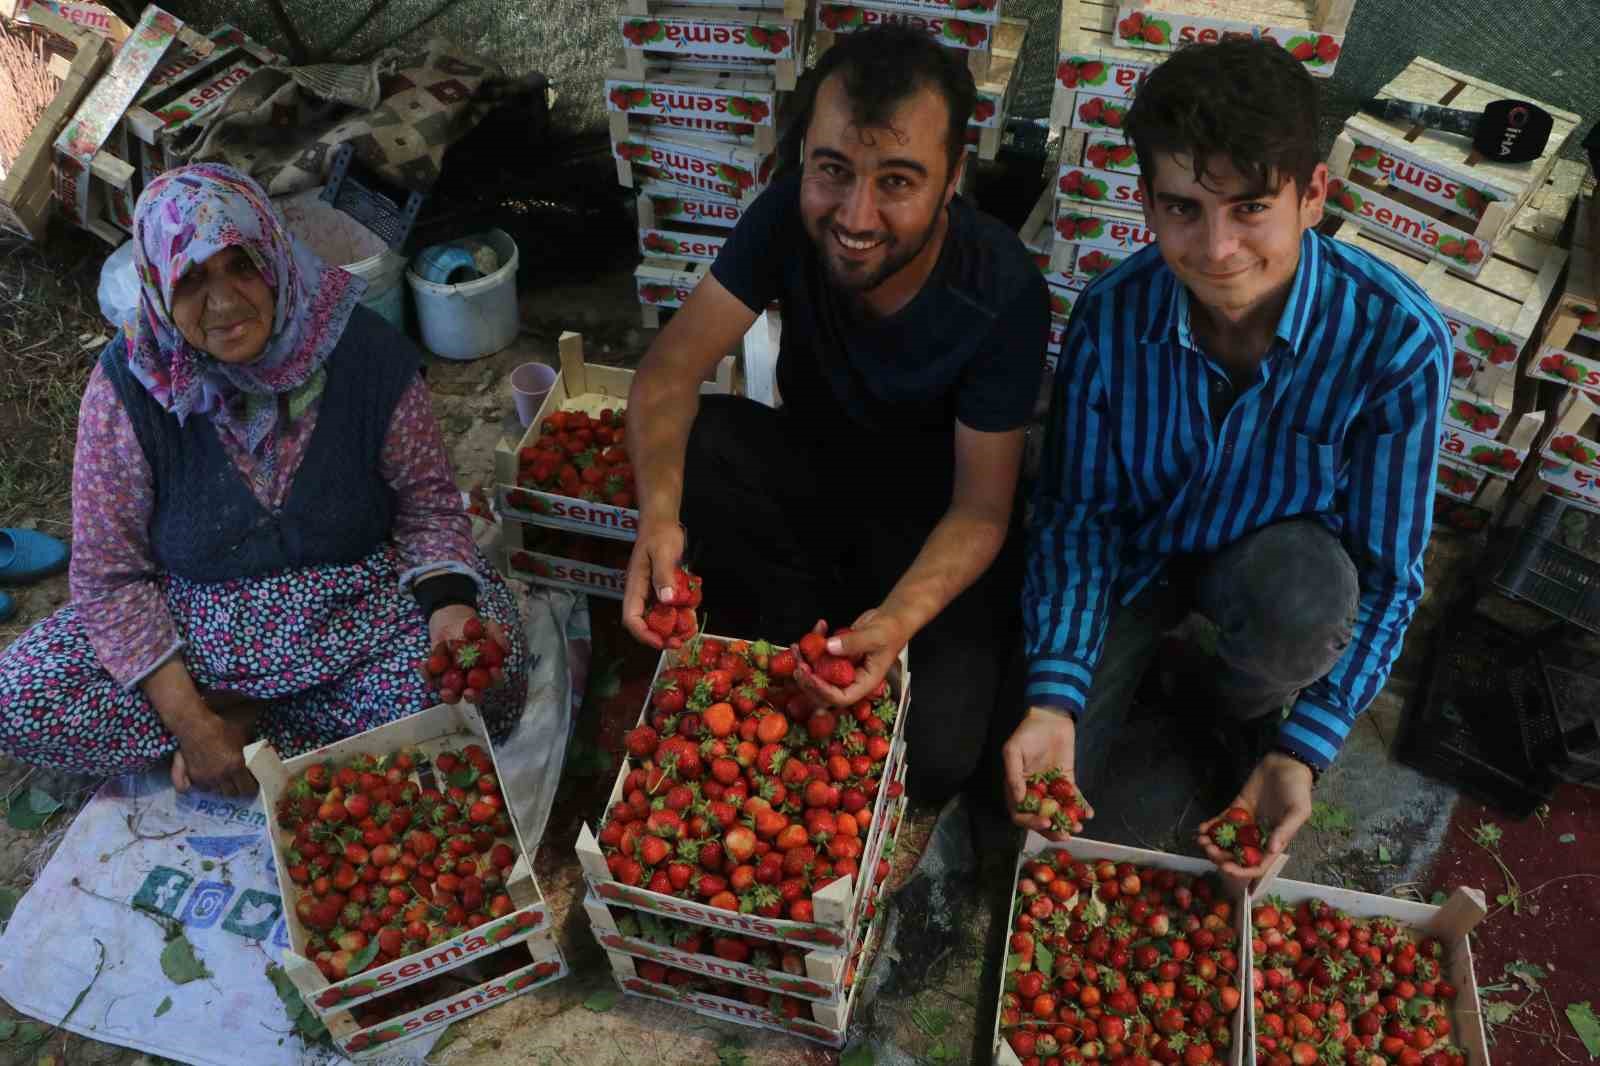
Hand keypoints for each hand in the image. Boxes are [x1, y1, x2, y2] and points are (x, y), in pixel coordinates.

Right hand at [171, 696, 257, 796]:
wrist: (196, 726)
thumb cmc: (221, 728)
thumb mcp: (243, 736)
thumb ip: (252, 749)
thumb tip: (267, 752)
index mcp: (236, 766)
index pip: (247, 789)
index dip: (251, 787)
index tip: (252, 784)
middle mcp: (222, 775)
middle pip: (233, 794)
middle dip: (238, 790)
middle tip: (240, 783)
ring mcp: (207, 778)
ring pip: (219, 792)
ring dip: (224, 788)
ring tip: (227, 780)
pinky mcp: (195, 777)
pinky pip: (205, 789)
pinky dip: (210, 786)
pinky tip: (213, 778)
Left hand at [424, 604, 509, 703]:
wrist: (450, 620)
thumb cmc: (472, 626)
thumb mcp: (487, 625)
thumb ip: (498, 634)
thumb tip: (507, 649)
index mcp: (486, 670)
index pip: (494, 679)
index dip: (495, 679)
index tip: (494, 672)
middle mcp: (471, 679)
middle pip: (475, 693)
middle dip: (473, 696)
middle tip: (469, 692)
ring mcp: (454, 679)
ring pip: (453, 694)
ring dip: (450, 695)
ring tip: (445, 691)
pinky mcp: (437, 675)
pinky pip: (432, 678)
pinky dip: (427, 674)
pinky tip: (425, 665)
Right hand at [623, 518, 686, 648]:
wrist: (663, 521)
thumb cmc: (659, 534)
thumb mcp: (663, 552)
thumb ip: (664, 576)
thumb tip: (667, 601)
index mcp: (635, 586)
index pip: (631, 618)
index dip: (644, 634)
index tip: (661, 642)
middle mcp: (642, 593)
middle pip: (646, 623)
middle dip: (661, 636)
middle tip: (679, 642)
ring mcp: (653, 592)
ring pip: (660, 618)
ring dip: (673, 628)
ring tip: (689, 631)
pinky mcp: (664, 589)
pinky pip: (671, 608)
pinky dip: (681, 614)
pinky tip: (693, 614)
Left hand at [792, 609, 908, 706]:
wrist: (893, 618)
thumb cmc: (892, 630)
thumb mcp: (876, 636)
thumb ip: (854, 642)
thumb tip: (829, 647)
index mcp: (864, 682)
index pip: (841, 697)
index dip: (824, 691)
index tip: (810, 676)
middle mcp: (851, 678)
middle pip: (825, 690)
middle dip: (808, 680)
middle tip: (798, 664)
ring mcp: (842, 667)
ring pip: (818, 672)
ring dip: (805, 661)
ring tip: (797, 647)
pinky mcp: (836, 655)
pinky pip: (820, 655)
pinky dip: (815, 643)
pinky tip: (819, 626)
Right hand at [1002, 708, 1093, 839]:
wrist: (1051, 717)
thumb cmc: (1028, 732)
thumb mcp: (1013, 751)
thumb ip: (1013, 776)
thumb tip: (1019, 801)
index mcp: (1017, 787)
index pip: (1020, 813)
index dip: (1030, 822)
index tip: (1044, 823)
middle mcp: (1033, 791)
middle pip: (1040, 818)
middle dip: (1052, 829)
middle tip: (1065, 834)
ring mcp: (1051, 787)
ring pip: (1058, 811)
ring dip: (1067, 822)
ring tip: (1078, 826)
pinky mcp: (1066, 780)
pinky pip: (1073, 797)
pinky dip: (1081, 807)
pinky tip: (1089, 813)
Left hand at [1197, 751, 1313, 879]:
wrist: (1285, 764)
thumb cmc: (1297, 790)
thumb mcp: (1298, 811)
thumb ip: (1285, 831)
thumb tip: (1272, 850)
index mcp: (1274, 842)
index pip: (1257, 865)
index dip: (1241, 871)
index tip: (1226, 868)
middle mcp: (1258, 837)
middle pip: (1237, 856)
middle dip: (1221, 856)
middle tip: (1209, 849)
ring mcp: (1246, 823)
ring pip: (1227, 841)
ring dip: (1213, 844)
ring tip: (1201, 840)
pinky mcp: (1236, 809)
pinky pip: (1222, 822)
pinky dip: (1211, 826)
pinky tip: (1202, 828)